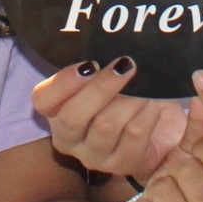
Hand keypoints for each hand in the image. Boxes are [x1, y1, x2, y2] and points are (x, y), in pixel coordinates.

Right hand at [32, 58, 188, 184]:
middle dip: (101, 88)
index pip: (43, 99)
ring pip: (105, 125)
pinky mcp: (122, 164)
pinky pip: (133, 134)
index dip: (64, 82)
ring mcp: (94, 156)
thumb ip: (95, 63)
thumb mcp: (104, 75)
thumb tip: (104, 37)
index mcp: (56, 112)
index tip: (90, 63)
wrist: (159, 123)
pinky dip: (146, 112)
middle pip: (73, 117)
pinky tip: (154, 101)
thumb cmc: (125, 91)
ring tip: (144, 80)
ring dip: (130, 98)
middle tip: (125, 64)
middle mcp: (69, 138)